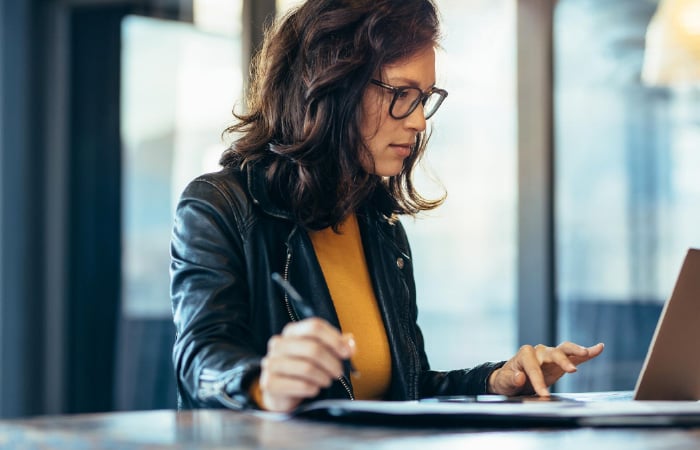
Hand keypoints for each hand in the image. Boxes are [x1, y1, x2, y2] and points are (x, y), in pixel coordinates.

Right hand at [258, 318, 355, 411]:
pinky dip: (312, 389)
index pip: (315, 326)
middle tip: (338, 373)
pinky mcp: (269, 383)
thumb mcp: (321, 353)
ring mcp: (271, 362)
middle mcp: (278, 343)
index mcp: (291, 331)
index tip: (347, 353)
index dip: (334, 339)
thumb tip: (351, 344)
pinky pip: (300, 385)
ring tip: (327, 381)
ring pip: (307, 367)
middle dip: (332, 362)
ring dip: (323, 377)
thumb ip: (337, 345)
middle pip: (313, 348)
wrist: (281, 393)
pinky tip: (314, 389)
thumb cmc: (304, 369)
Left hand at [488, 342, 603, 396]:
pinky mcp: (560, 362)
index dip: (538, 381)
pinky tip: (599, 348)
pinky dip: (587, 352)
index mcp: (525, 355)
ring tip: (587, 352)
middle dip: (562, 361)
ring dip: (576, 351)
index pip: (533, 367)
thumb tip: (519, 377)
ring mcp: (551, 355)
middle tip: (571, 370)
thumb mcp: (504, 382)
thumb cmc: (507, 380)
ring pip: (565, 349)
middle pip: (553, 353)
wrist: (511, 379)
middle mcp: (539, 351)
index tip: (543, 394)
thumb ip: (510, 379)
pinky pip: (575, 356)